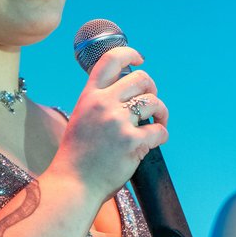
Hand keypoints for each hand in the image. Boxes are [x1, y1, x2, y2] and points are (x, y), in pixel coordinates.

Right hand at [52, 45, 169, 201]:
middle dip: (152, 89)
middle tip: (150, 104)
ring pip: (154, 102)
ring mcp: (118, 121)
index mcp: (89, 96)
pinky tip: (154, 141)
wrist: (74, 183)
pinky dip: (161, 135)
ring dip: (161, 112)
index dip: (129, 54)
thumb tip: (129, 90)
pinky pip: (159, 130)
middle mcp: (103, 103)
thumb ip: (100, 101)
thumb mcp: (82, 117)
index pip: (110, 60)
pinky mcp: (132, 141)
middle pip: (141, 78)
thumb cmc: (79, 154)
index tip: (140, 58)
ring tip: (157, 122)